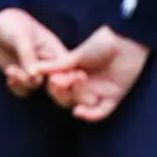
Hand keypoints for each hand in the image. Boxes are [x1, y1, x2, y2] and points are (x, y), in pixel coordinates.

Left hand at [0, 8, 82, 97]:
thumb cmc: (15, 25)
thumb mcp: (22, 36)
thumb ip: (28, 56)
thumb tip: (33, 77)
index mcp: (56, 52)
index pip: (68, 70)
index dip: (67, 80)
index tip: (54, 81)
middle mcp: (49, 66)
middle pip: (58, 86)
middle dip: (50, 90)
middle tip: (33, 80)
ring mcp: (36, 73)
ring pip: (36, 86)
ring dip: (22, 81)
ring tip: (10, 70)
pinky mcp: (22, 78)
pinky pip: (23, 90)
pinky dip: (16, 86)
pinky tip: (9, 79)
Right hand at [35, 25, 149, 120]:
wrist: (125, 41)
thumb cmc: (100, 43)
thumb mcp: (75, 55)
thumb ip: (55, 65)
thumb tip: (32, 69)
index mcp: (74, 73)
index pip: (60, 88)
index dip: (55, 87)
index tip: (53, 79)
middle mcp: (86, 85)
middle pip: (69, 99)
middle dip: (63, 92)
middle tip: (62, 81)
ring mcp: (99, 92)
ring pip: (83, 104)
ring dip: (76, 97)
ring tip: (77, 80)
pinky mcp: (114, 97)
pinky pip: (101, 112)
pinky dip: (91, 115)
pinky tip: (80, 112)